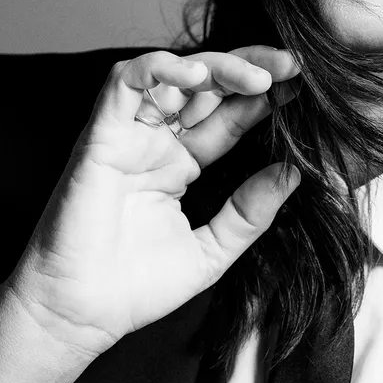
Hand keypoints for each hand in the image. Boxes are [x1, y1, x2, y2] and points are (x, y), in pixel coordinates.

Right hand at [5, 46, 300, 357]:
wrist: (80, 315)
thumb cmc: (135, 288)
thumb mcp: (212, 250)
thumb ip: (249, 213)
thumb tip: (294, 173)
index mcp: (183, 163)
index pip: (229, 115)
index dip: (264, 99)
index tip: (302, 89)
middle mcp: (158, 141)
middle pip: (208, 86)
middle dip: (250, 69)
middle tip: (291, 68)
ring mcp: (130, 135)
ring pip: (172, 74)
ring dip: (217, 66)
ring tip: (257, 77)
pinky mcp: (101, 134)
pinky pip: (125, 82)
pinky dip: (159, 68)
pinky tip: (197, 76)